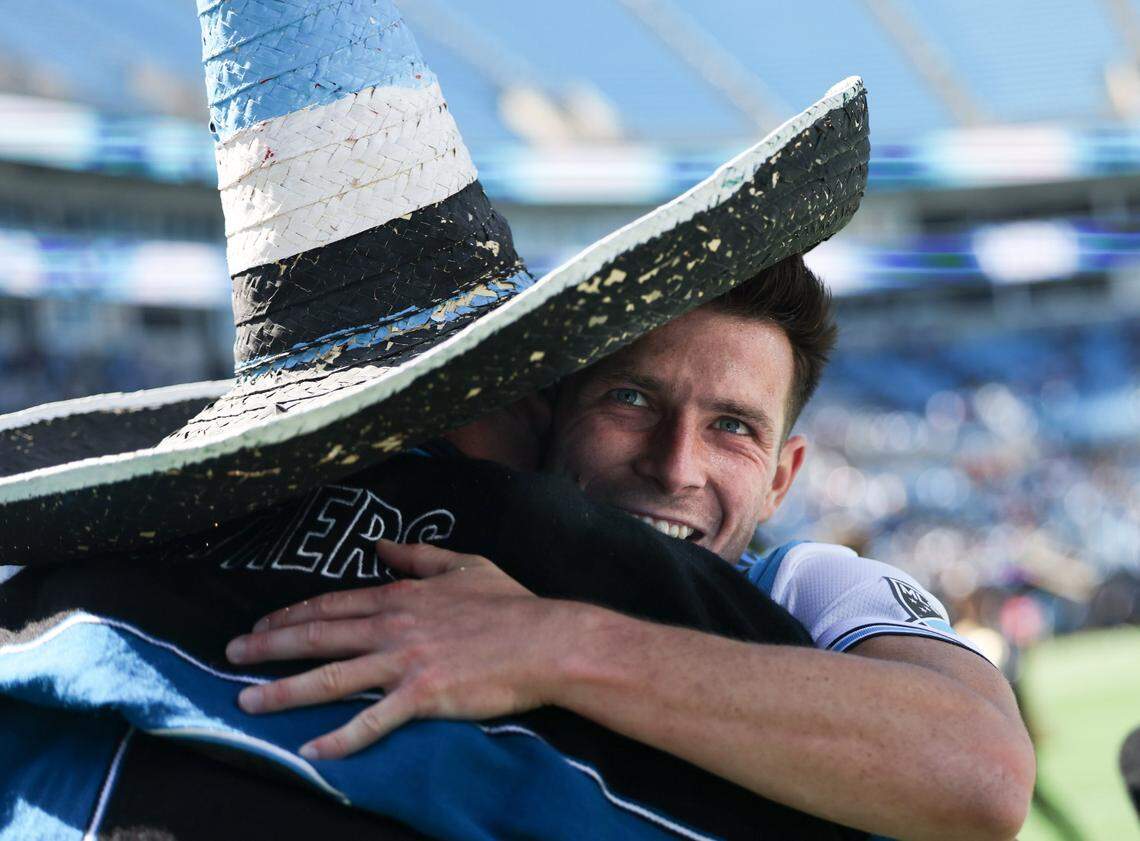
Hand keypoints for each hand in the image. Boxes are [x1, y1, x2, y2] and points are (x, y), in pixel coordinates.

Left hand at [225, 540, 569, 759]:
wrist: (545, 641)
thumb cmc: (510, 603)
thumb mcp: (464, 565)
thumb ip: (418, 555)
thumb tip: (380, 544)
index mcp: (401, 596)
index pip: (333, 604)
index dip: (292, 614)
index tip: (261, 624)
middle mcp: (393, 628)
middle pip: (318, 636)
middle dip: (268, 646)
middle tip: (230, 656)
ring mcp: (404, 663)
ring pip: (330, 677)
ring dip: (284, 690)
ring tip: (246, 701)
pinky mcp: (421, 697)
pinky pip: (371, 722)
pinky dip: (339, 740)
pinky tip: (310, 752)